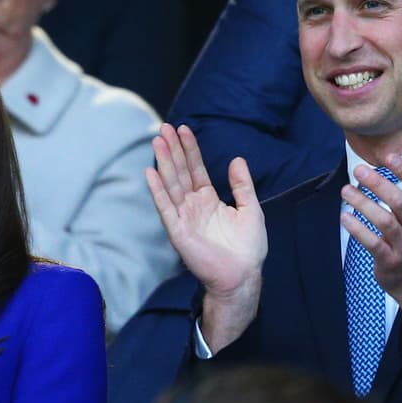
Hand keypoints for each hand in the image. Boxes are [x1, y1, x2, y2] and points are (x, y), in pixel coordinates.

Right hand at [145, 123, 266, 350]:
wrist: (243, 275)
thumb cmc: (248, 248)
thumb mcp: (251, 209)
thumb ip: (242, 185)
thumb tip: (236, 159)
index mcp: (208, 200)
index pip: (195, 169)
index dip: (189, 149)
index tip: (183, 129)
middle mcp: (193, 206)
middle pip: (179, 172)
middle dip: (172, 150)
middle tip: (164, 127)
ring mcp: (184, 218)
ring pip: (171, 185)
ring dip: (163, 163)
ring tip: (157, 141)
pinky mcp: (178, 232)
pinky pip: (165, 208)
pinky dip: (158, 191)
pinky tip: (150, 173)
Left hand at [340, 153, 401, 316]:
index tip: (388, 156)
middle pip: (400, 202)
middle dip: (379, 184)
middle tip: (359, 170)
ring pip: (384, 222)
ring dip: (363, 204)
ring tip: (346, 191)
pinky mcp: (389, 260)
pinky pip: (373, 244)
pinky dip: (358, 230)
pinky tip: (345, 217)